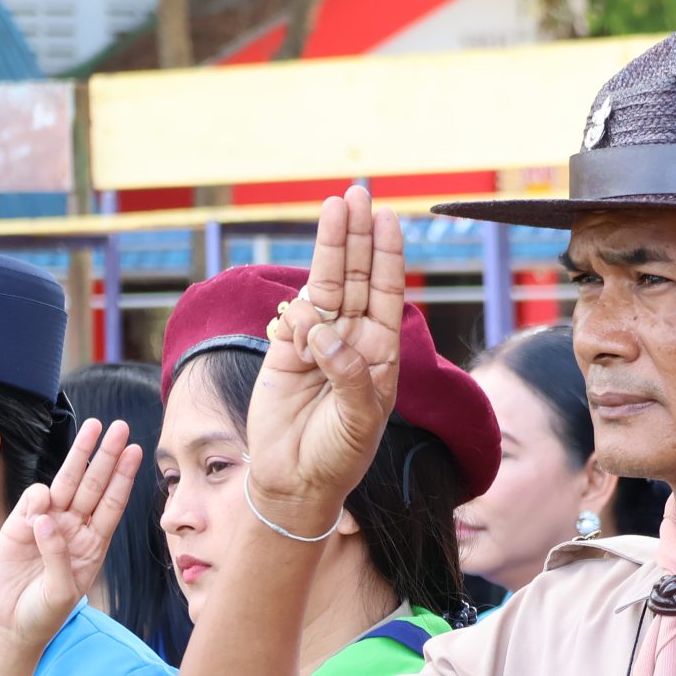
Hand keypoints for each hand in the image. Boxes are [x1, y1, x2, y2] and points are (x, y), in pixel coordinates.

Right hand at [0, 419, 140, 650]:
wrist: (10, 625)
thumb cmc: (44, 614)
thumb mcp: (61, 592)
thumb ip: (59, 557)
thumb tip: (47, 519)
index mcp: (93, 544)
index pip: (112, 503)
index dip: (123, 477)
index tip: (136, 451)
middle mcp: (73, 528)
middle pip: (94, 484)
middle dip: (107, 455)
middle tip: (119, 427)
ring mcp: (47, 523)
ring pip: (66, 483)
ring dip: (79, 456)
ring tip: (93, 428)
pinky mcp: (19, 525)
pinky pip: (33, 499)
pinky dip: (39, 496)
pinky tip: (42, 506)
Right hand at [243, 186, 408, 532]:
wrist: (296, 481)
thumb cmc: (339, 455)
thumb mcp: (360, 419)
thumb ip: (348, 373)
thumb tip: (323, 328)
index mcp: (380, 353)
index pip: (386, 292)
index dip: (387, 254)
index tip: (390, 218)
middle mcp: (352, 341)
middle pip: (355, 277)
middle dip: (357, 236)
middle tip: (359, 194)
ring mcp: (317, 343)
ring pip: (324, 286)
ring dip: (330, 247)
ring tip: (335, 206)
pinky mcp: (285, 352)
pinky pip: (292, 318)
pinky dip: (295, 313)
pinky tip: (298, 323)